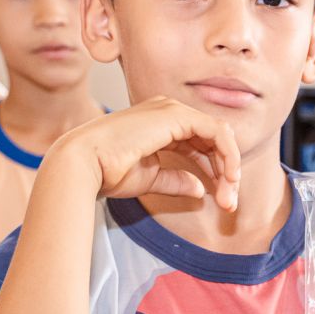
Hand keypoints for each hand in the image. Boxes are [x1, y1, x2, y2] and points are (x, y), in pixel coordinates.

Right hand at [47, 96, 240, 210]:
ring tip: (229, 197)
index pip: (201, 144)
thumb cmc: (107, 171)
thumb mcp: (151, 178)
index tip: (221, 200)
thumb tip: (201, 189)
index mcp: (161, 125)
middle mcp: (168, 112)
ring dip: (229, 166)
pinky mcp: (176, 115)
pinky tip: (228, 178)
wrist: (85, 164)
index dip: (216, 171)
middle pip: (213, 139)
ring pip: (219, 135)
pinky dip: (228, 155)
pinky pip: (216, 132)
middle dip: (226, 172)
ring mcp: (172, 110)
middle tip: (230, 203)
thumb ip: (177, 180)